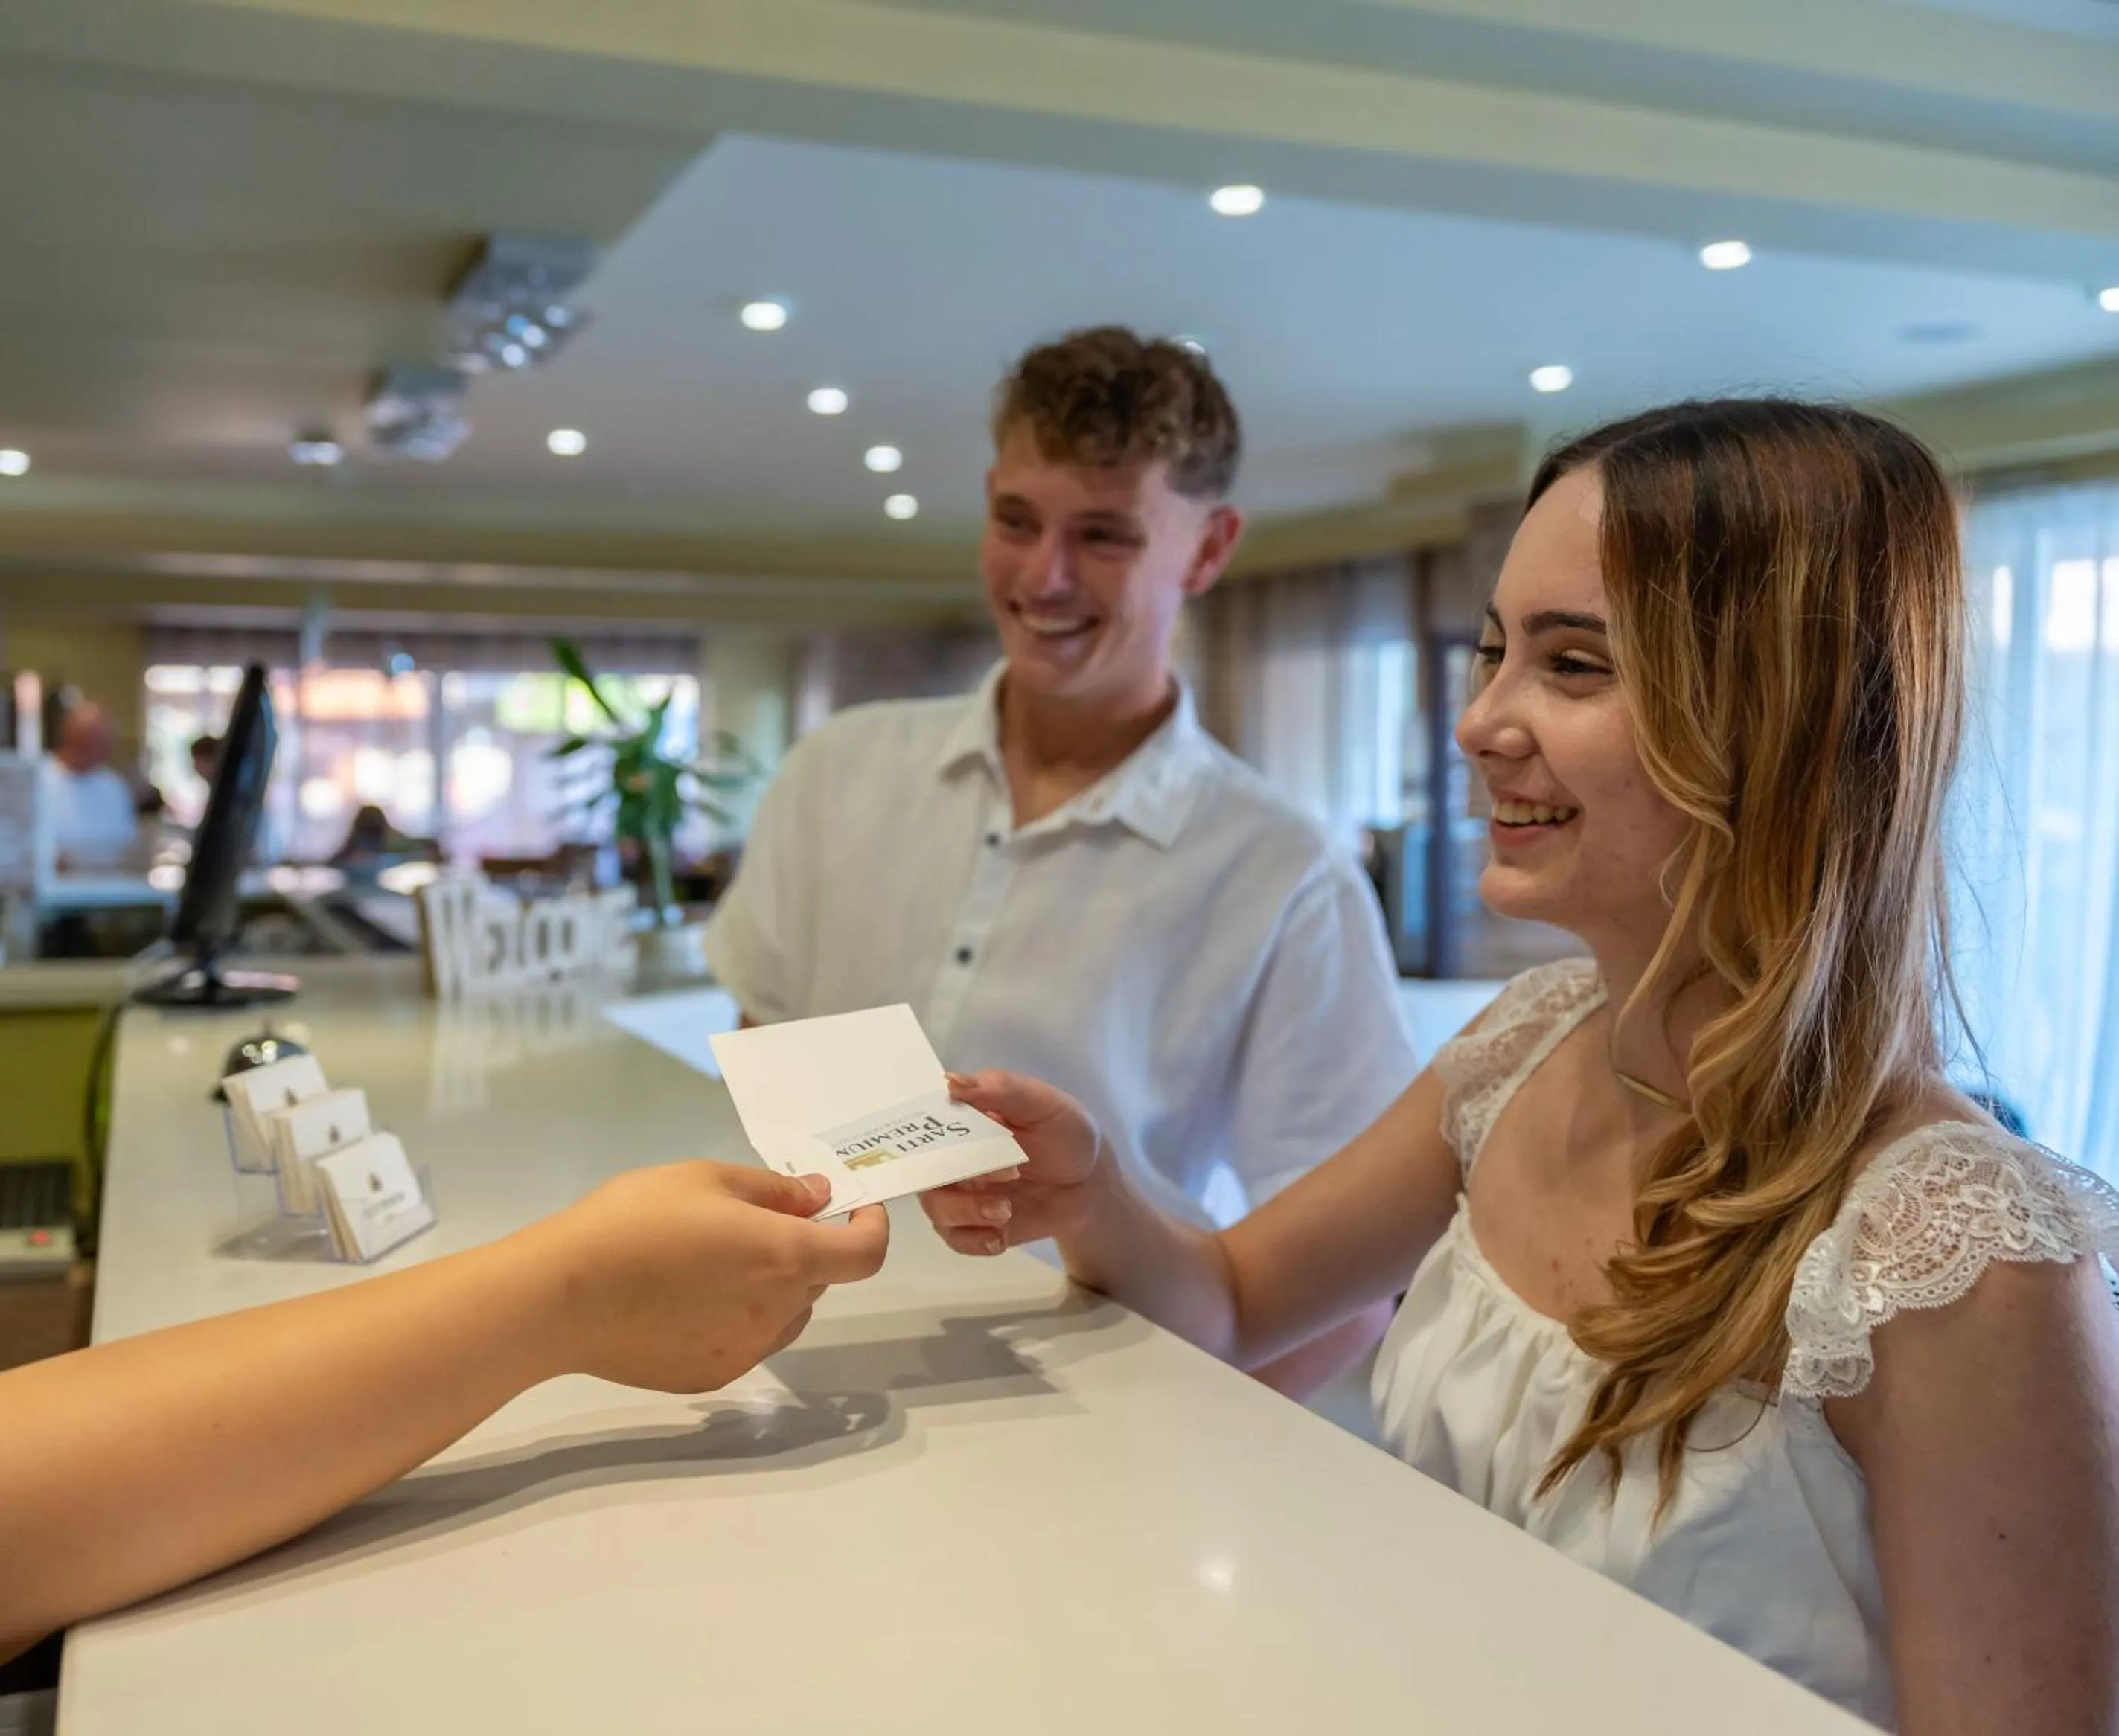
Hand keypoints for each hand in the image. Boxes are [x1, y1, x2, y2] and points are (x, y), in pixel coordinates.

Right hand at [523, 1161, 889, 1392]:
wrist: (560, 1296)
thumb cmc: (635, 1220)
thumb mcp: (707, 1179)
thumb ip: (775, 1190)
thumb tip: (820, 1196)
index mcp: (786, 1257)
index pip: (866, 1255)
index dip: (871, 1227)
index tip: (852, 1208)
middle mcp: (777, 1312)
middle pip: (819, 1280)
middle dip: (806, 1248)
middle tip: (753, 1220)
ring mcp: (745, 1352)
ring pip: (785, 1314)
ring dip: (774, 1287)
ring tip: (713, 1260)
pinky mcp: (710, 1377)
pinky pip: (746, 1342)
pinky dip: (738, 1318)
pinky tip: (686, 1299)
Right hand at [921, 1071, 1106, 1255]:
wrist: (1090, 1183)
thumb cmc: (1066, 1134)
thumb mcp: (1043, 1104)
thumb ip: (1004, 1090)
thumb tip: (952, 1081)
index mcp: (965, 1121)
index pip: (925, 1125)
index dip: (926, 1136)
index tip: (948, 1145)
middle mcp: (955, 1157)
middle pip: (926, 1172)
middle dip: (958, 1179)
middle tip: (1009, 1175)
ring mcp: (964, 1193)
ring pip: (937, 1209)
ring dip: (966, 1213)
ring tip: (1006, 1210)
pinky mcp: (977, 1225)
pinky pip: (956, 1239)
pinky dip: (974, 1241)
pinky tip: (1000, 1237)